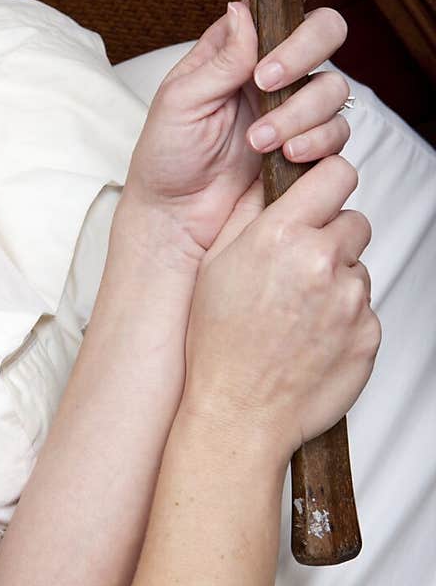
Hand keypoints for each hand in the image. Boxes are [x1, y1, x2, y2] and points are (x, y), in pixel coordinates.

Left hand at [123, 0, 352, 258]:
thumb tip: (245, 10)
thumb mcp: (181, 101)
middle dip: (304, 49)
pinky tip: (284, 155)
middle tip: (267, 80)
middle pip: (323, 34)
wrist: (175, 217)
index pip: (278, 2)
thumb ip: (221, 58)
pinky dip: (314, 140)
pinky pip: (337, 132)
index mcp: (236, 49)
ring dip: (299, 111)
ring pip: (334, 86)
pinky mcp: (310, 147)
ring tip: (259, 140)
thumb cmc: (167, 157)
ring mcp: (294, 109)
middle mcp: (272, 72)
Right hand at [182, 155, 380, 462]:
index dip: (328, 182)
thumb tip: (270, 184)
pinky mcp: (369, 333)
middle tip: (299, 270)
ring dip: (337, 282)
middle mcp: (322, 261)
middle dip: (332, 238)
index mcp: (281, 236)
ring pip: (358, 269)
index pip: (336, 173)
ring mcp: (351, 299)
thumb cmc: (219, 344)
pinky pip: (364, 310)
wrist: (240, 412)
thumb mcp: (216, 266)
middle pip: (354, 222)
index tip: (320, 195)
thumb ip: (248, 216)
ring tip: (298, 314)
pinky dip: (344, 320)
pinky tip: (311, 338)